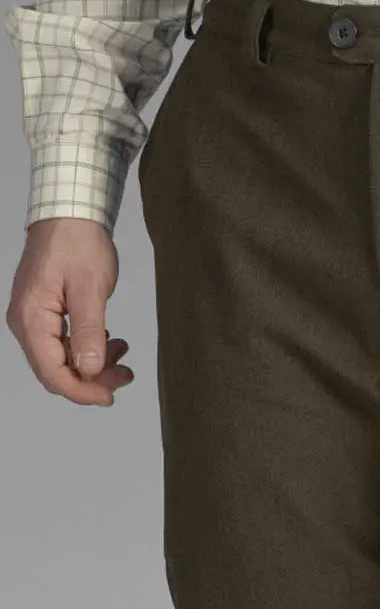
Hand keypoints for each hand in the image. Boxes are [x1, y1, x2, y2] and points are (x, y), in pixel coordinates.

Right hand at [6, 217, 133, 405]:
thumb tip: (87, 370)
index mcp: (32, 320)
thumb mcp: (90, 290)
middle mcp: (26, 323)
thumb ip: (89, 333)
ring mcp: (34, 319)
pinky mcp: (45, 313)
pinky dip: (88, 349)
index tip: (110, 396)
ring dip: (93, 365)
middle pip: (56, 371)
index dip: (82, 391)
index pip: (53, 373)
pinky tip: (110, 342)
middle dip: (92, 380)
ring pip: (62, 360)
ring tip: (123, 354)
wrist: (70, 212)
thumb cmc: (77, 243)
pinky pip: (64, 344)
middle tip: (125, 374)